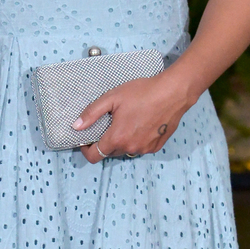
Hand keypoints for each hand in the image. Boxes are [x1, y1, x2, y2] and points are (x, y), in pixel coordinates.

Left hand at [74, 71, 191, 162]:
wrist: (173, 92)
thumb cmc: (143, 92)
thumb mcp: (112, 98)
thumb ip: (92, 113)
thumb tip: (76, 126)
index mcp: (117, 138)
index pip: (95, 156)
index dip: (86, 150)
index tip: (85, 140)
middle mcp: (130, 148)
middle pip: (110, 153)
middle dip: (104, 143)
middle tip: (108, 125)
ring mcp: (144, 149)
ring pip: (125, 151)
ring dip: (121, 142)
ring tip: (126, 122)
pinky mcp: (156, 146)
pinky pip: (140, 148)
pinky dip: (136, 140)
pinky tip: (140, 125)